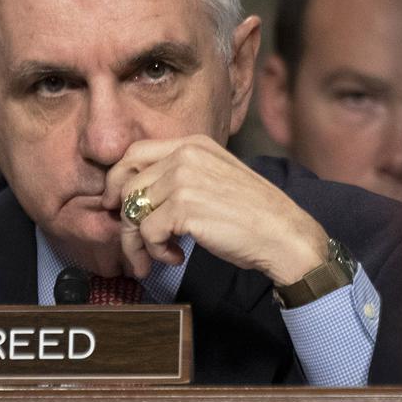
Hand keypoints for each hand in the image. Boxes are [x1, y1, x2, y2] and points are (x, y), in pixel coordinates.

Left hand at [101, 135, 328, 282]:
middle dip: (125, 220)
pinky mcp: (184, 207)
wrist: (283, 234)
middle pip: (128, 185)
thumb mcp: (215, 178)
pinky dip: (156, 252)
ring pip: (133, 211)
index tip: (118, 206)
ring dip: (141, 242)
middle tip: (135, 244)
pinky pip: (147, 232)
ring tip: (160, 256)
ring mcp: (184, 179)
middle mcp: (185, 155)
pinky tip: (177, 257)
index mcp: (193, 144)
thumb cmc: (253, 215)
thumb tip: (139, 196)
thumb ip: (182, 176)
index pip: (134, 153)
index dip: (118, 181)